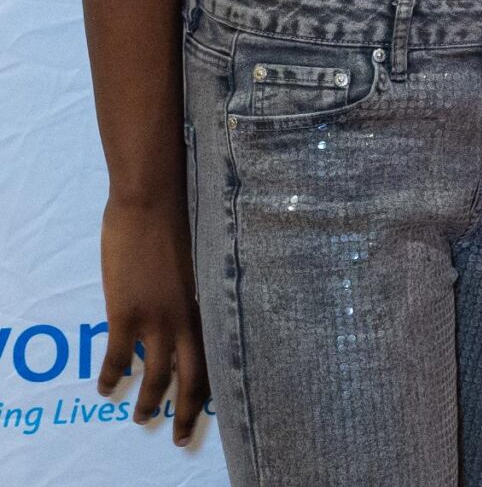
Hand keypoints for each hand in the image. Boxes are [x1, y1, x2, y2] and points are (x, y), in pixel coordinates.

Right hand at [97, 190, 208, 442]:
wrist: (154, 200)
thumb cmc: (183, 219)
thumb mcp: (204, 260)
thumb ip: (203, 287)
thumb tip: (202, 301)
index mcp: (211, 303)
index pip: (220, 354)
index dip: (216, 385)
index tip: (217, 407)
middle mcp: (190, 317)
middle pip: (195, 377)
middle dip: (188, 412)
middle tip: (181, 437)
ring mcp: (158, 318)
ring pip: (156, 376)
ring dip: (150, 402)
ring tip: (143, 419)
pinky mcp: (126, 312)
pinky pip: (117, 357)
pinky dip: (110, 376)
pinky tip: (105, 388)